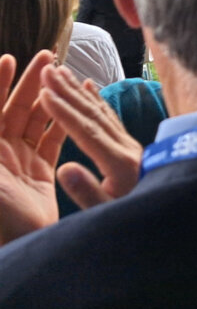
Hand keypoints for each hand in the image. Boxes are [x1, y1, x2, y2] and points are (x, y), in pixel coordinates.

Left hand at [0, 51, 66, 244]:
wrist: (11, 251)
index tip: (10, 59)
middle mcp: (0, 152)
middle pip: (16, 108)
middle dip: (30, 82)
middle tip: (48, 57)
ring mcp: (20, 162)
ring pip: (38, 121)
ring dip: (50, 98)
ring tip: (65, 75)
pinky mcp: (40, 174)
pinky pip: (53, 141)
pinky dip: (64, 122)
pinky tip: (77, 106)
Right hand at [40, 66, 142, 209]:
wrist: (170, 211)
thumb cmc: (136, 217)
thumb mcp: (107, 214)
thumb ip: (87, 192)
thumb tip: (64, 169)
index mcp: (120, 163)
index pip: (88, 132)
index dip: (65, 112)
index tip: (44, 93)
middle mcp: (127, 147)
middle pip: (94, 114)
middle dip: (67, 91)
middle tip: (47, 70)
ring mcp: (130, 144)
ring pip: (101, 110)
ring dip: (78, 90)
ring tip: (60, 71)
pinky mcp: (130, 146)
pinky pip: (111, 116)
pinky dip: (97, 99)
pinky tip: (88, 85)